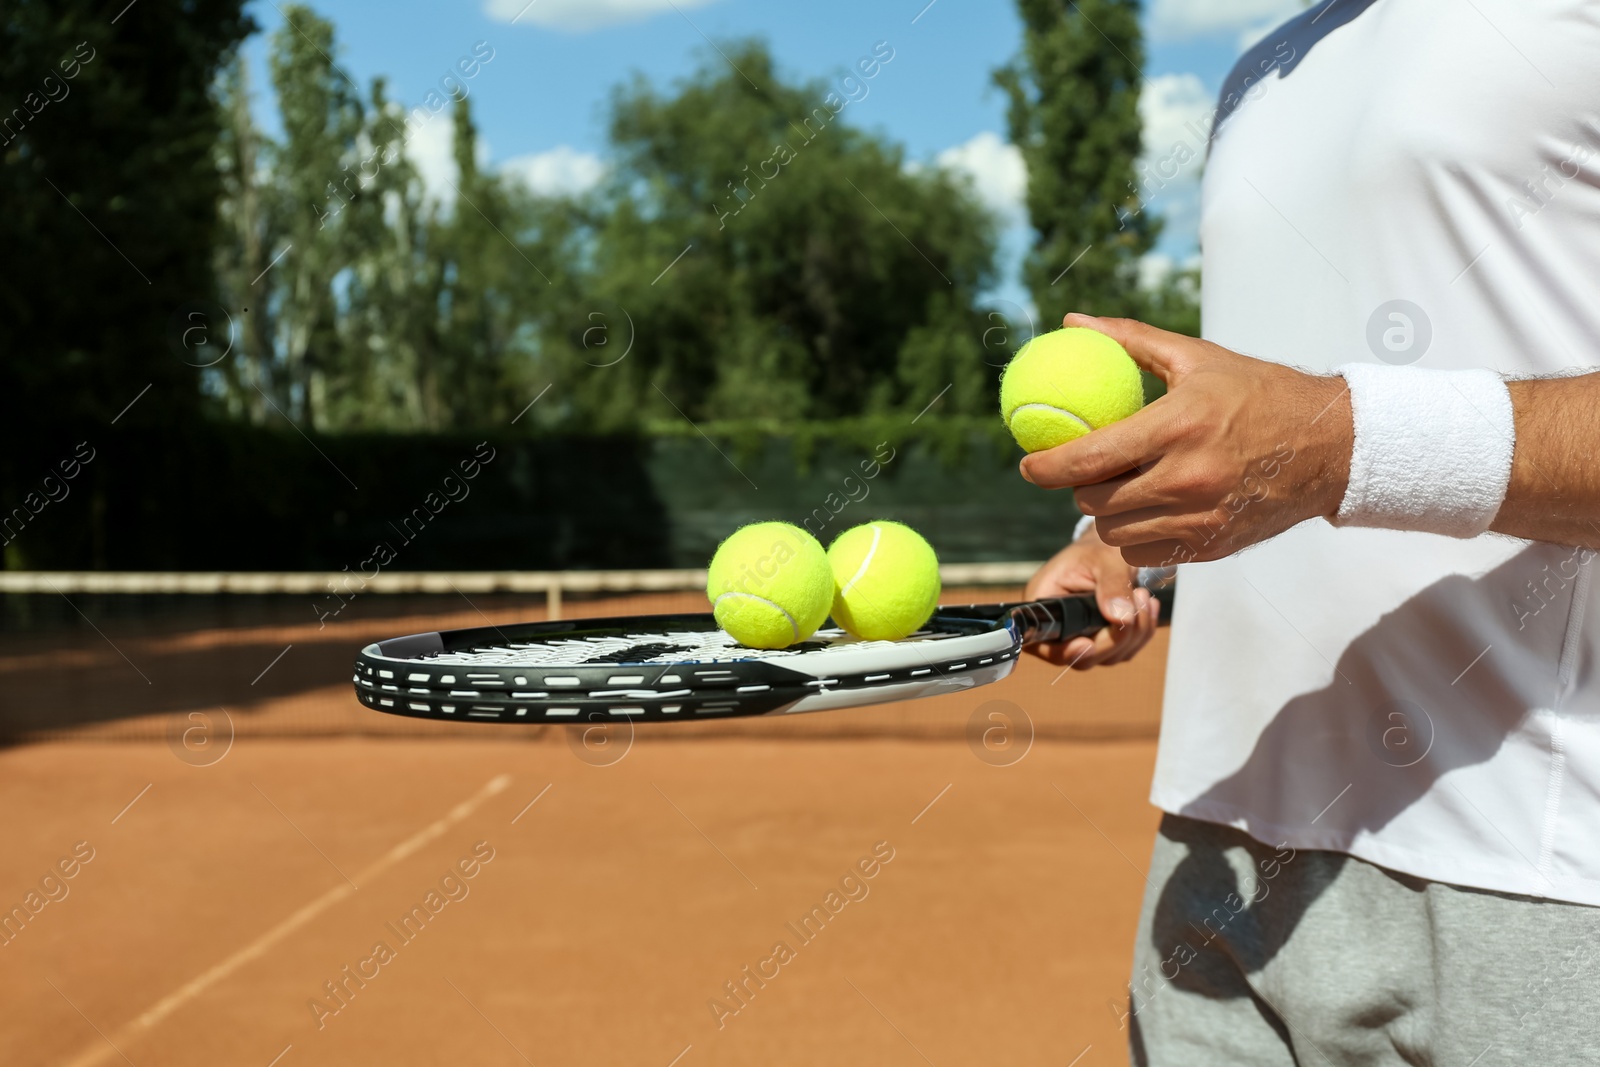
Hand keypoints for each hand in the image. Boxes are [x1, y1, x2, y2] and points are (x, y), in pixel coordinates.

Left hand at [1019, 314, 1354, 566]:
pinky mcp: (1213, 546)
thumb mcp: (1196, 358)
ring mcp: (1202, 517)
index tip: (1028, 465)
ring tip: (1123, 486)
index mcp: (1180, 426)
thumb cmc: (1259, 393)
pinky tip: (1152, 508)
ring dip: (1107, 513)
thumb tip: (1073, 323)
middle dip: (1080, 487)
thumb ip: (1130, 341)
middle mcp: (1190, 477)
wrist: (1330, 446)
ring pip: (1116, 532)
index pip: (1091, 457)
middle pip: (1096, 501)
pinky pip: (1147, 553)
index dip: (1047, 467)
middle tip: (1085, 470)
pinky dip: (1138, 535)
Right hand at [1023, 524, 1161, 668]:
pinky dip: (1141, 633)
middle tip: (1138, 600)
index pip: (1046, 644)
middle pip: (1082, 658)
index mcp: (1044, 605)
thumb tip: (1121, 617)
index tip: (1087, 644)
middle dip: (1116, 637)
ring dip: (1135, 633)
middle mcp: (1058, 628)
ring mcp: (1080, 637)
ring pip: (1107, 657)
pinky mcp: (1101, 640)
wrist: (1110, 547)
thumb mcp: (1105, 559)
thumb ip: (1112, 586)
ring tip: (1143, 596)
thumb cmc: (1099, 548)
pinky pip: (1123, 651)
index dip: (1066, 651)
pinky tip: (1147, 607)